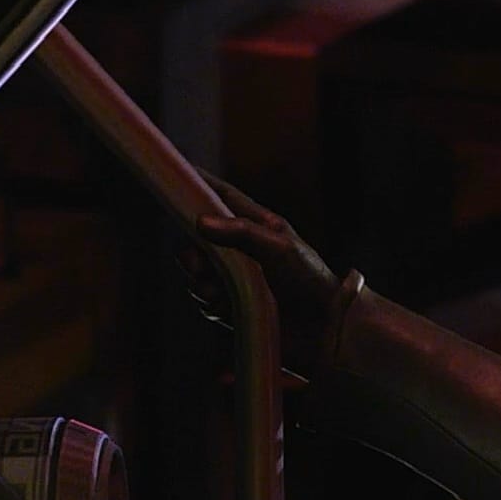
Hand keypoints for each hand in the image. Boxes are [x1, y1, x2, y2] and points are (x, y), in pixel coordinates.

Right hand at [194, 170, 341, 369]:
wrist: (323, 326)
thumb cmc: (309, 278)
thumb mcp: (280, 248)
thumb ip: (242, 232)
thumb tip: (200, 221)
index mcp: (257, 225)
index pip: (222, 196)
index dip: (199, 184)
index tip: (177, 173)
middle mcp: (242, 249)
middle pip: (197, 241)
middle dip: (193, 255)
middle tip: (201, 266)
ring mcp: (235, 278)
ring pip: (196, 274)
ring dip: (203, 284)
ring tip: (224, 293)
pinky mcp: (232, 306)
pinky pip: (204, 301)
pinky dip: (211, 304)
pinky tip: (229, 308)